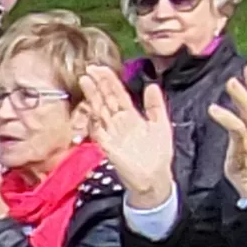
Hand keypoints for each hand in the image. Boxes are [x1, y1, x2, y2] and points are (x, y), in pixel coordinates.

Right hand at [78, 69, 176, 210]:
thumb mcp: (161, 125)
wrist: (155, 178)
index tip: (100, 68)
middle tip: (89, 68)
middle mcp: (118, 122)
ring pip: (99, 110)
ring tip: (85, 80)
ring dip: (92, 96)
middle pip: (105, 99)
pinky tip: (90, 107)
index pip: (117, 94)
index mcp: (130, 116)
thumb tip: (151, 85)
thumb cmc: (158, 154)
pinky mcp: (108, 146)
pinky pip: (98, 131)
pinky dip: (93, 120)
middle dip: (97, 84)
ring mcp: (111, 133)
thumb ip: (155, 106)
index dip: (109, 81)